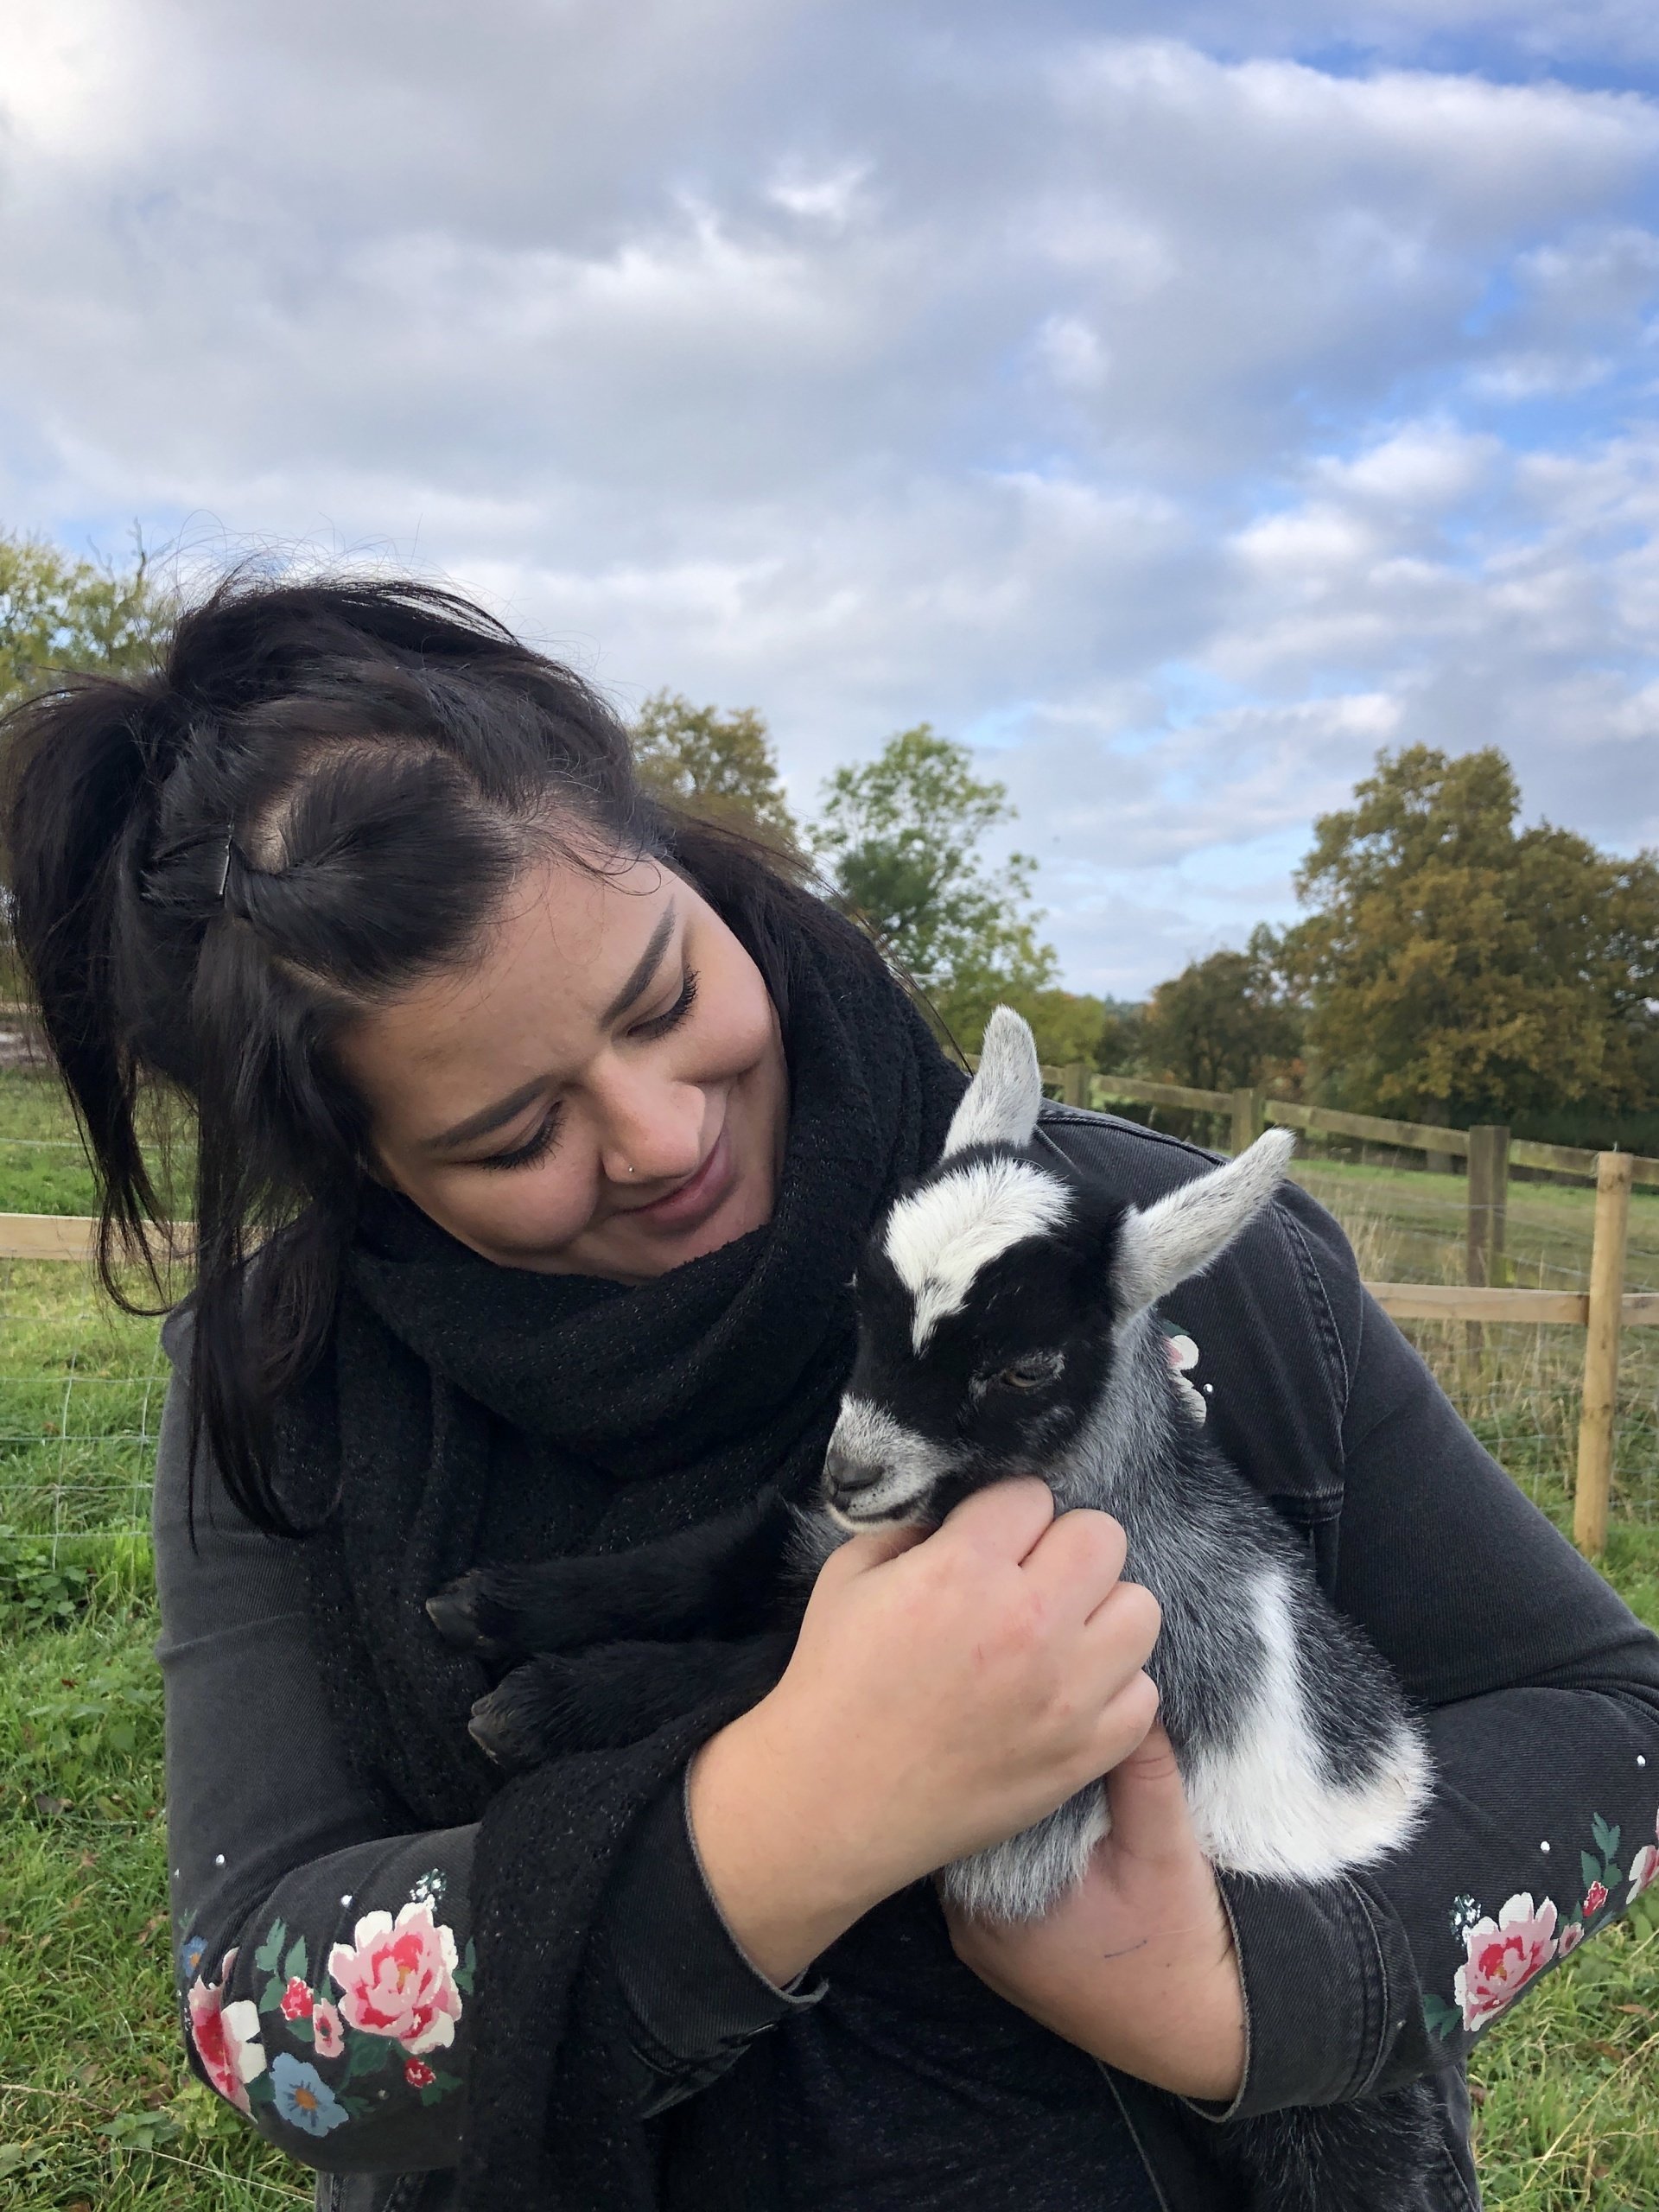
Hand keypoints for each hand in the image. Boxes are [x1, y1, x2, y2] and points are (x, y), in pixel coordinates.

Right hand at [688, 1479, 1160, 1984]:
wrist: (832, 1801)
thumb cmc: (833, 1682)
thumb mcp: (849, 1574)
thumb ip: (914, 1528)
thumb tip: (967, 1516)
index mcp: (963, 1569)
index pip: (1032, 1495)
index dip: (1006, 1514)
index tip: (988, 1542)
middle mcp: (1027, 1622)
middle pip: (1102, 1537)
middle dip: (1064, 1548)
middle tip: (1031, 1581)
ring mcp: (1065, 1692)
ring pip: (1141, 1609)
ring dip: (1101, 1613)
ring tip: (1059, 1636)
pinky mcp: (1084, 1752)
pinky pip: (1144, 1693)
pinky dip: (1113, 1688)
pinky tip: (1068, 1692)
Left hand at [944, 1721, 1245, 2103]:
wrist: (1200, 2034)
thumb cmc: (1179, 1945)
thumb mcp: (1165, 1846)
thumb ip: (1140, 1767)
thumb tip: (1127, 1692)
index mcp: (993, 1904)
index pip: (968, 1800)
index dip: (989, 1746)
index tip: (1015, 1705)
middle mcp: (971, 1929)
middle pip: (967, 1824)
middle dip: (992, 1775)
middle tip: (1019, 1716)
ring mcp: (983, 1946)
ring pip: (978, 1850)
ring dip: (1003, 1810)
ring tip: (1030, 1755)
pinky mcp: (1002, 1955)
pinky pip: (992, 1880)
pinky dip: (1014, 1847)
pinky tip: (1044, 1813)